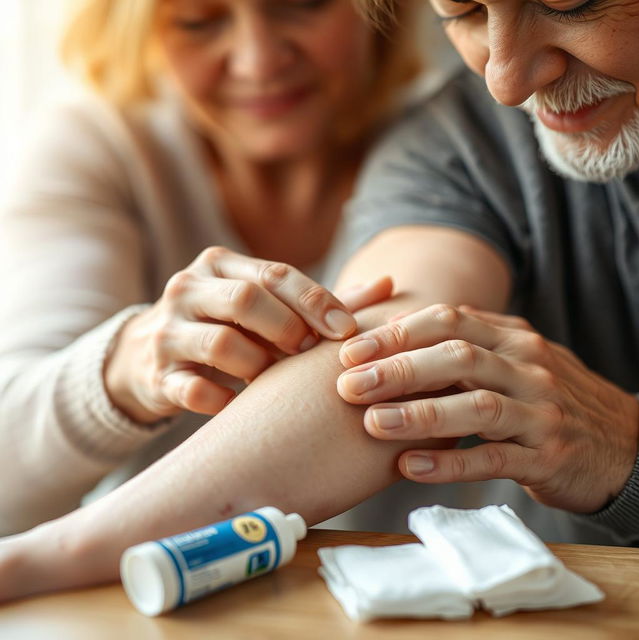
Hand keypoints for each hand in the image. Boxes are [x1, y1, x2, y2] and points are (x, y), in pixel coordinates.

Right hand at [105, 246, 391, 422]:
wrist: (146, 357)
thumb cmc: (227, 328)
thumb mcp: (265, 305)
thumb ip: (322, 300)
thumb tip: (389, 285)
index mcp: (221, 264)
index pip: (274, 273)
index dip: (315, 301)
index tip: (348, 332)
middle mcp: (189, 288)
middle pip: (246, 300)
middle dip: (287, 329)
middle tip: (308, 355)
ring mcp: (167, 331)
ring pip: (223, 345)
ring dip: (261, 368)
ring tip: (275, 382)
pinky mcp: (157, 375)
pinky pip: (195, 391)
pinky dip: (226, 401)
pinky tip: (241, 406)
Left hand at [337, 303, 638, 512]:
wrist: (621, 442)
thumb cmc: (543, 398)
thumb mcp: (510, 360)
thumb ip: (462, 347)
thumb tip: (388, 337)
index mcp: (511, 337)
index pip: (448, 321)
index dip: (396, 334)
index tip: (349, 351)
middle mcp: (528, 367)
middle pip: (457, 357)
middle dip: (398, 369)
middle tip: (347, 386)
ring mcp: (541, 412)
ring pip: (476, 407)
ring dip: (419, 414)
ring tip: (371, 424)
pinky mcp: (549, 457)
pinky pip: (494, 459)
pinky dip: (450, 463)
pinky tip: (409, 467)